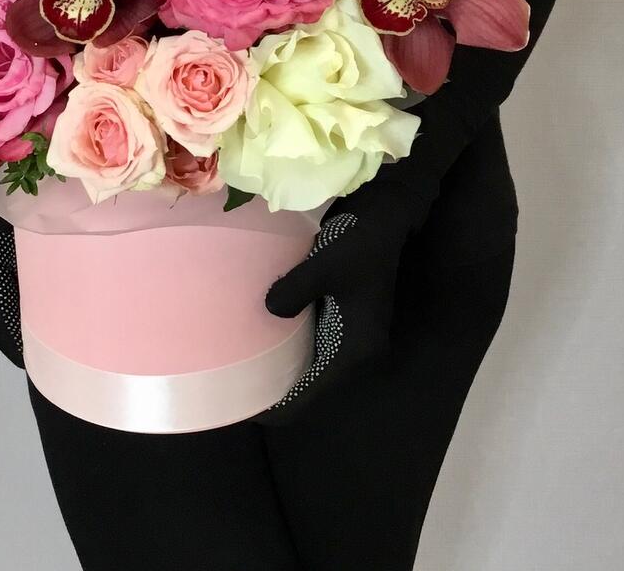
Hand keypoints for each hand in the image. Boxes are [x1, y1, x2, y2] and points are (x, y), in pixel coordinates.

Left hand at [256, 180, 430, 424]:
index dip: (277, 408)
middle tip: (233, 383)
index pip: (309, 397)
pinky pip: (312, 341)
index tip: (241, 406)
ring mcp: (351, 333)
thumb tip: (267, 310)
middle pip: (309, 386)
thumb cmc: (362, 243)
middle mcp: (355, 350)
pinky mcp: (344, 315)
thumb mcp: (325, 266)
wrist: (390, 215)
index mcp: (355, 350)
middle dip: (274, 388)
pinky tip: (262, 330)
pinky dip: (289, 343)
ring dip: (281, 365)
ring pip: (310, 364)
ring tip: (241, 360)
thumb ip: (295, 292)